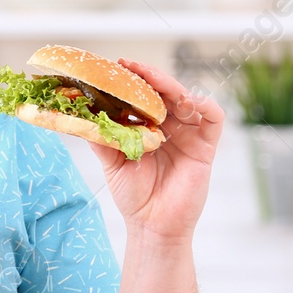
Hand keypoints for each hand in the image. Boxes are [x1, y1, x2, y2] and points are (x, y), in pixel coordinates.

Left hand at [86, 61, 222, 244]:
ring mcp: (189, 136)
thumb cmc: (133, 196)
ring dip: (172, 86)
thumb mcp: (111, 162)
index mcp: (150, 129)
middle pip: (166, 93)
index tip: (117, 66)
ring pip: (188, 100)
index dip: (134, 80)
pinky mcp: (205, 148)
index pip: (145, 96)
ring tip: (152, 80)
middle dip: (150, 77)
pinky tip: (187, 100)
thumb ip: (101, 137)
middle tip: (131, 67)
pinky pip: (214, 119)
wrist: (151, 226)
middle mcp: (171, 128)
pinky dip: (204, 105)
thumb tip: (78, 116)